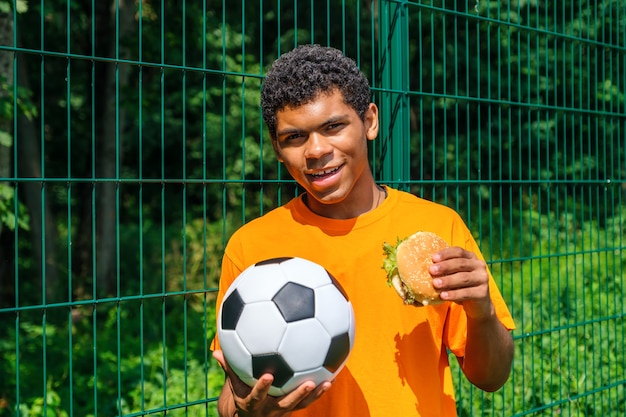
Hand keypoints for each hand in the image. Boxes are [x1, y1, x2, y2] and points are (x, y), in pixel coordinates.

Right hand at [212, 350, 331, 416]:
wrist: (251, 416)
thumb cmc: (242, 393)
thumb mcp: (233, 384)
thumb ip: (228, 367)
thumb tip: (216, 352)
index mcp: (253, 402)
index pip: (257, 395)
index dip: (262, 387)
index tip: (267, 375)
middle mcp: (270, 408)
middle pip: (285, 403)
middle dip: (297, 394)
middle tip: (308, 383)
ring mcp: (283, 408)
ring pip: (301, 405)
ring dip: (314, 395)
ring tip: (325, 382)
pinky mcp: (294, 406)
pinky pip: (308, 401)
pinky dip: (320, 391)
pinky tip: (331, 377)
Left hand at [429, 246, 494, 319]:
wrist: (478, 305)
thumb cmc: (461, 286)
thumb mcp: (454, 275)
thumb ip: (445, 270)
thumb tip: (425, 267)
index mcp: (471, 257)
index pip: (458, 251)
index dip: (446, 254)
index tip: (433, 258)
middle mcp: (479, 265)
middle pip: (460, 264)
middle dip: (445, 266)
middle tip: (431, 270)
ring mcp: (483, 279)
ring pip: (463, 278)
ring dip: (448, 280)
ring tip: (435, 284)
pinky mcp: (483, 293)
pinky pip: (466, 293)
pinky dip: (454, 294)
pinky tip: (443, 295)